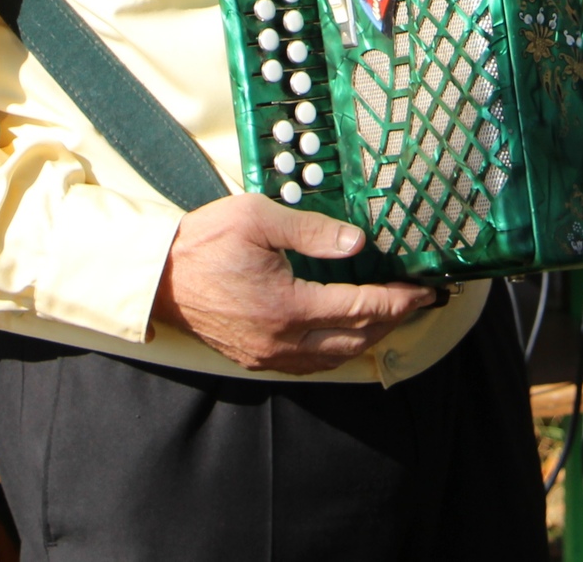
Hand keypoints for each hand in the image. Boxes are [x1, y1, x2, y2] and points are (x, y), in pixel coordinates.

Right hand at [151, 192, 431, 373]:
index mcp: (287, 306)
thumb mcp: (257, 217)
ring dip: (368, 338)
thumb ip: (312, 231)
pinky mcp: (255, 358)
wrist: (157, 276)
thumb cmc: (204, 242)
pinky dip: (338, 350)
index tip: (425, 289)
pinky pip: (310, 364)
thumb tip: (358, 244)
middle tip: (418, 301)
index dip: (399, 299)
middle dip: (394, 321)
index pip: (361, 309)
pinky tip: (347, 333)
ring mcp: (267, 355)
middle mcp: (282, 340)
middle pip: (356, 340)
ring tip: (391, 315)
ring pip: (335, 358)